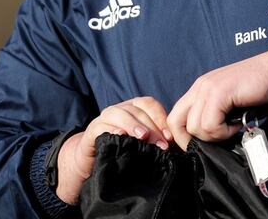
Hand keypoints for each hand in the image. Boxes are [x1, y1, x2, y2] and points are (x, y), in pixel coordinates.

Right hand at [55, 96, 171, 204]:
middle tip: (162, 145)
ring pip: (118, 113)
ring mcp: (104, 118)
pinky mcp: (91, 131)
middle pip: (136, 110)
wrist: (94, 163)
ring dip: (133, 124)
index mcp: (133, 109)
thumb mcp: (142, 145)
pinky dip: (111, 129)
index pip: (149, 104)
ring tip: (143, 137)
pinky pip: (101, 126)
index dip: (160, 118)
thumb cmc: (124, 152)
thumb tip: (175, 145)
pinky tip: (120, 135)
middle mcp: (119, 109)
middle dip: (151, 127)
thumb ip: (157, 141)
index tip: (170, 137)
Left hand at [166, 41, 267, 150]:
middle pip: (176, 122)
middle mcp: (200, 87)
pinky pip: (209, 124)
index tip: (203, 145)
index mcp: (201, 89)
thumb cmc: (263, 90)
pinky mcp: (219, 92)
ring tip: (233, 127)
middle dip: (193, 140)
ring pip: (194, 127)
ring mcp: (207, 88)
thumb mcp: (232, 106)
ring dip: (215, 135)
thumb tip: (210, 142)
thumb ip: (217, 118)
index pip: (176, 117)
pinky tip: (238, 124)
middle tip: (217, 141)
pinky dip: (224, 131)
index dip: (184, 136)